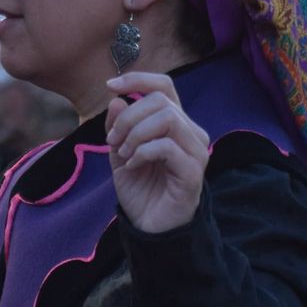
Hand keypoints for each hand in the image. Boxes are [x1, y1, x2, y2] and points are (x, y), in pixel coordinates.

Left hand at [105, 72, 209, 233]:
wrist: (150, 228)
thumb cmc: (141, 190)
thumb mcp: (120, 153)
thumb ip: (118, 127)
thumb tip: (117, 99)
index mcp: (176, 124)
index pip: (164, 86)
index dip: (138, 79)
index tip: (110, 86)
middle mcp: (191, 133)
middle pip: (161, 101)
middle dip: (129, 117)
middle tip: (113, 141)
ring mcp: (196, 151)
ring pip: (167, 119)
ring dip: (136, 134)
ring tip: (124, 154)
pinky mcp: (193, 171)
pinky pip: (167, 146)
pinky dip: (142, 152)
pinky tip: (133, 166)